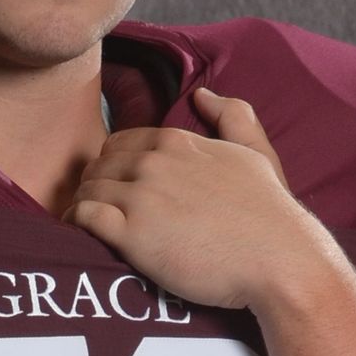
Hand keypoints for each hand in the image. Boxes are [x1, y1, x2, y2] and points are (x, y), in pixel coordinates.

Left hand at [66, 86, 325, 314]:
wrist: (279, 260)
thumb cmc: (270, 213)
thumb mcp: (256, 153)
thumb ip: (232, 117)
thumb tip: (203, 94)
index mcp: (177, 141)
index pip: (122, 143)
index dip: (114, 164)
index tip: (116, 184)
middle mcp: (154, 162)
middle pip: (99, 165)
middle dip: (95, 183)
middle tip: (99, 207)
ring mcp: (141, 197)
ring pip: (88, 189)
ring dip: (84, 204)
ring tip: (87, 224)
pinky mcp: (132, 234)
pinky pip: (84, 216)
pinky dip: (76, 222)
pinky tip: (81, 234)